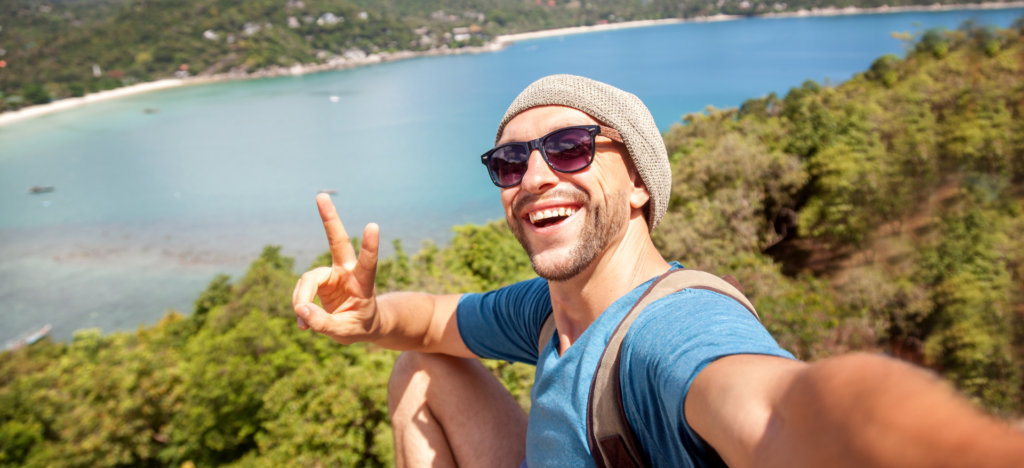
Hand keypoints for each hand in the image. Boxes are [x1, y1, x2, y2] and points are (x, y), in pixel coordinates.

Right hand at [292, 193, 380, 343]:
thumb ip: (323, 323)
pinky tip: (304, 323)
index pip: (368, 263)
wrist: (360, 324)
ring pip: (308, 279)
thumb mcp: (345, 332)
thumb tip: (301, 310)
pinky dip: (299, 307)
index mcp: (364, 283)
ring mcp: (332, 274)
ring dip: (301, 299)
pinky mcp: (319, 280)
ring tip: (303, 322)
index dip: (370, 246)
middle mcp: (347, 272)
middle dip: (329, 219)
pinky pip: (301, 290)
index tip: (373, 225)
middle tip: (320, 195)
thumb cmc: (360, 326)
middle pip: (337, 241)